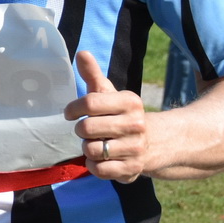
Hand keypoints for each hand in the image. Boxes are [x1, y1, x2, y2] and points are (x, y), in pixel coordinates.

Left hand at [63, 52, 146, 182]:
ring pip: (90, 149)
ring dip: (87, 147)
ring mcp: (135, 148)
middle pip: (87, 128)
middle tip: (88, 130)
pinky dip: (93, 164)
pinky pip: (98, 169)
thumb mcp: (109, 94)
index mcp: (130, 102)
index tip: (70, 113)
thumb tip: (81, 53)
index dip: (73, 108)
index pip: (90, 103)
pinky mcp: (131, 169)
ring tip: (97, 143)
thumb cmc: (121, 115)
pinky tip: (100, 158)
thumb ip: (93, 74)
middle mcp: (136, 124)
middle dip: (81, 130)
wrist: (153, 143)